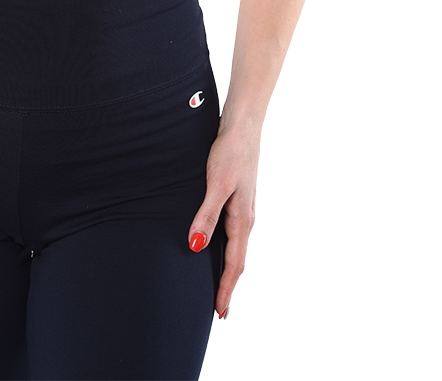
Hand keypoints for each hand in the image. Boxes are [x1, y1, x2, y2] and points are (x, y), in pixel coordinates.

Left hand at [187, 122, 258, 317]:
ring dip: (228, 269)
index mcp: (242, 220)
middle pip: (238, 260)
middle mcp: (245, 218)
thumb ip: (206, 215)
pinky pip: (232, 233)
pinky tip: (216, 246)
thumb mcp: (216, 184)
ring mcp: (242, 208)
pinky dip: (226, 249)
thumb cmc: (230, 153)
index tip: (221, 314)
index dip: (227, 289)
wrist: (242, 126)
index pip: (235, 264)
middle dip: (229, 286)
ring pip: (236, 247)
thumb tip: (196, 246)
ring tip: (218, 286)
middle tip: (219, 310)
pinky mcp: (236, 198)